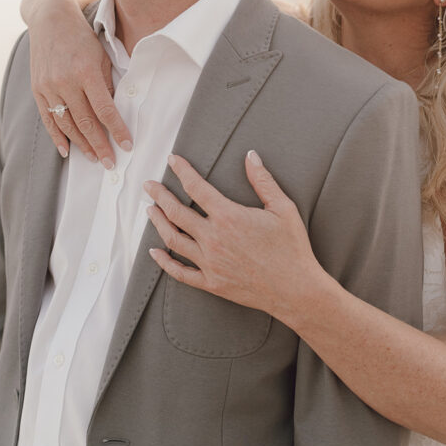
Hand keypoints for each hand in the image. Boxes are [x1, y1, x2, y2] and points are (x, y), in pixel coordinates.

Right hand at [29, 0, 131, 165]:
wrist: (51, 20)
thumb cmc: (83, 38)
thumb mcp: (102, 56)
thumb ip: (108, 84)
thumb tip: (114, 112)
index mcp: (86, 72)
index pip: (105, 110)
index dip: (117, 130)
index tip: (126, 146)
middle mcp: (66, 82)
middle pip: (85, 122)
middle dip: (100, 145)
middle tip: (110, 163)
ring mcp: (49, 87)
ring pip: (66, 124)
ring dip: (81, 144)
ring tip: (94, 157)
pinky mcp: (38, 89)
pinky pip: (48, 119)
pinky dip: (57, 137)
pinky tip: (66, 150)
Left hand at [145, 151, 321, 321]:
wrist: (296, 289)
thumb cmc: (292, 247)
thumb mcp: (283, 208)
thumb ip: (263, 181)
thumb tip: (250, 156)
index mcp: (229, 217)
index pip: (196, 188)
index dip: (182, 171)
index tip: (172, 160)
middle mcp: (213, 239)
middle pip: (176, 212)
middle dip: (159, 195)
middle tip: (149, 185)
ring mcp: (209, 263)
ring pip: (173, 239)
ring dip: (158, 222)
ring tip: (149, 210)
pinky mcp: (211, 283)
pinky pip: (180, 272)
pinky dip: (164, 262)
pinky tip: (154, 252)